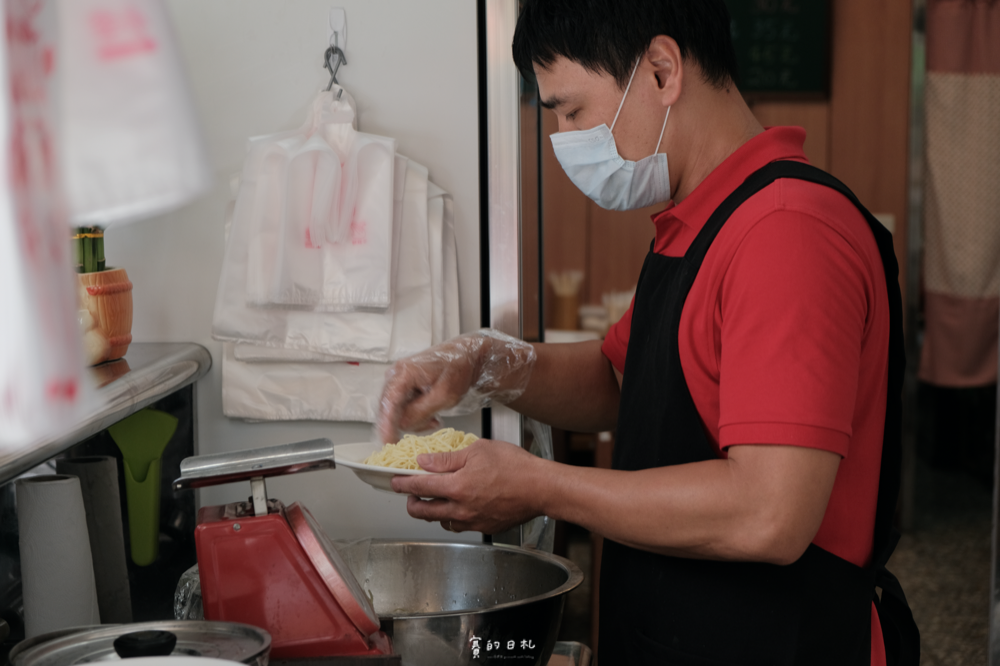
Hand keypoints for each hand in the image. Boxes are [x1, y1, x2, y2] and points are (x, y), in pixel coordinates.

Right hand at [376, 341, 478, 442]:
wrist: (466, 356)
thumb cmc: (459, 369)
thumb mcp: (444, 396)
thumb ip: (420, 412)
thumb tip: (401, 424)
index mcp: (405, 373)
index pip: (388, 404)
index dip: (387, 425)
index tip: (389, 441)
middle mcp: (396, 374)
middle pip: (391, 409)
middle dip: (410, 422)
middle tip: (431, 424)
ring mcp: (399, 379)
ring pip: (397, 410)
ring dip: (415, 419)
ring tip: (434, 418)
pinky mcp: (404, 385)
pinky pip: (403, 406)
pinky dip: (416, 414)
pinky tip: (430, 414)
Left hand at [390, 439, 544, 534]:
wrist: (541, 488)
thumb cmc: (515, 467)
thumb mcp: (478, 451)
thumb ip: (448, 458)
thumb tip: (425, 461)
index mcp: (456, 486)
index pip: (419, 486)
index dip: (402, 483)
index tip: (394, 481)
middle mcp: (461, 508)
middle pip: (423, 511)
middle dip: (411, 503)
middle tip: (409, 495)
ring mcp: (473, 521)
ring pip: (441, 521)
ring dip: (432, 512)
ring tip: (434, 500)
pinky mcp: (485, 527)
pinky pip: (461, 526)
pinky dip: (453, 518)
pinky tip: (458, 508)